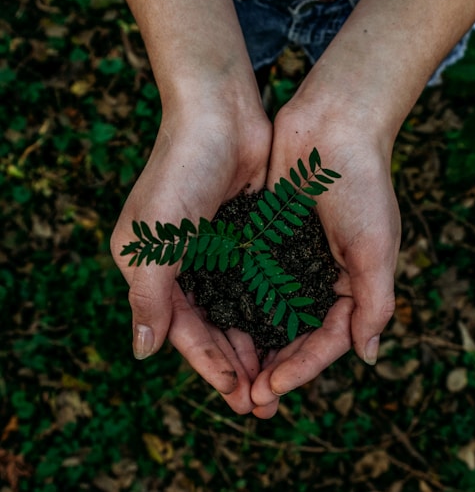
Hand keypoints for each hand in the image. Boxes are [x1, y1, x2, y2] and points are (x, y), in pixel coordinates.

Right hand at [111, 97, 271, 412]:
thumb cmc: (180, 172)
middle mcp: (185, 265)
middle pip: (212, 327)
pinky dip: (270, 310)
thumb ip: (148, 297)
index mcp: (155, 269)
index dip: (209, 365)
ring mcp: (218, 252)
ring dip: (256, 344)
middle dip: (236, 364)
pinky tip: (288, 333)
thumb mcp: (153, 240)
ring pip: (238, 311)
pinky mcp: (247, 237)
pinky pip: (258, 283)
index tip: (237, 394)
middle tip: (262, 401)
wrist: (219, 115)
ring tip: (278, 377)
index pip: (183, 331)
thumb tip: (143, 352)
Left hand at [250, 86, 400, 417]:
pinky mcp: (264, 239)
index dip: (301, 368)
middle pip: (293, 335)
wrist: (332, 126)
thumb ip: (375, 303)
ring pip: (267, 313)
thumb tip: (367, 356)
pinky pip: (249, 279)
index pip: (325, 340)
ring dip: (251, 344)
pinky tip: (217, 325)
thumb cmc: (362, 185)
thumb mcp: (377, 247)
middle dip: (272, 367)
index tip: (271, 388)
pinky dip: (236, 304)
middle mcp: (318, 277)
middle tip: (247, 399)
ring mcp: (289, 259)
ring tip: (229, 375)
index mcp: (350, 285)